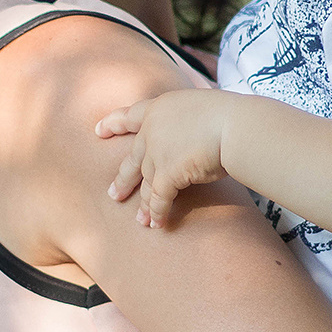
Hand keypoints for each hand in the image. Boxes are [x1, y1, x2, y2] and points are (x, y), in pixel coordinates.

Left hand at [95, 89, 232, 226]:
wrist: (234, 125)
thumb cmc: (229, 114)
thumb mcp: (201, 106)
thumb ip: (189, 121)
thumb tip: (196, 134)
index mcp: (160, 108)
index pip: (130, 115)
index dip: (113, 123)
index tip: (98, 130)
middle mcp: (152, 130)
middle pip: (132, 159)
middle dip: (123, 180)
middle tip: (113, 194)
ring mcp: (157, 152)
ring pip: (146, 184)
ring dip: (145, 205)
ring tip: (140, 221)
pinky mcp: (167, 174)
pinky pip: (159, 199)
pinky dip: (159, 213)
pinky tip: (158, 225)